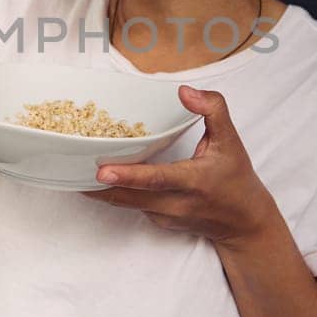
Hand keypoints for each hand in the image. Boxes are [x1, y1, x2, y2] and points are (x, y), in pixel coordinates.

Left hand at [81, 85, 278, 248]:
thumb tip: (184, 91)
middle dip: (99, 186)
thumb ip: (213, 110)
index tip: (103, 172)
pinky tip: (99, 179)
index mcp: (194, 181)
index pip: (158, 179)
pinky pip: (131, 206)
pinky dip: (115, 194)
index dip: (130, 176)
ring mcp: (165, 217)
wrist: (244, 224)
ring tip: (74, 173)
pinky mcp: (158, 223)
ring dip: (100, 191)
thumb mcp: (231, 141)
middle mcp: (176, 204)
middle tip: (72, 169)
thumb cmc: (236, 178)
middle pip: (130, 196)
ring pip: (125, 204)